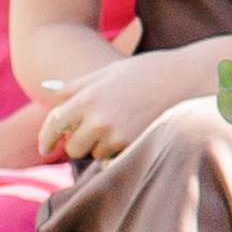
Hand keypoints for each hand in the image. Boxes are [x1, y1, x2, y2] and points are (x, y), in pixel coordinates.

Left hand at [35, 51, 197, 161]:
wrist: (186, 78)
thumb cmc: (146, 71)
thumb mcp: (107, 72)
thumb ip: (76, 86)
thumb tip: (46, 89)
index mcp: (88, 97)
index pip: (55, 124)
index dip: (46, 138)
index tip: (44, 147)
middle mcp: (99, 118)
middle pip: (74, 147)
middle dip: (81, 142)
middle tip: (97, 130)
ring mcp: (117, 135)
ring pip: (97, 155)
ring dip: (103, 147)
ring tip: (123, 125)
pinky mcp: (135, 146)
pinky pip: (117, 160)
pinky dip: (120, 152)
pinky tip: (135, 133)